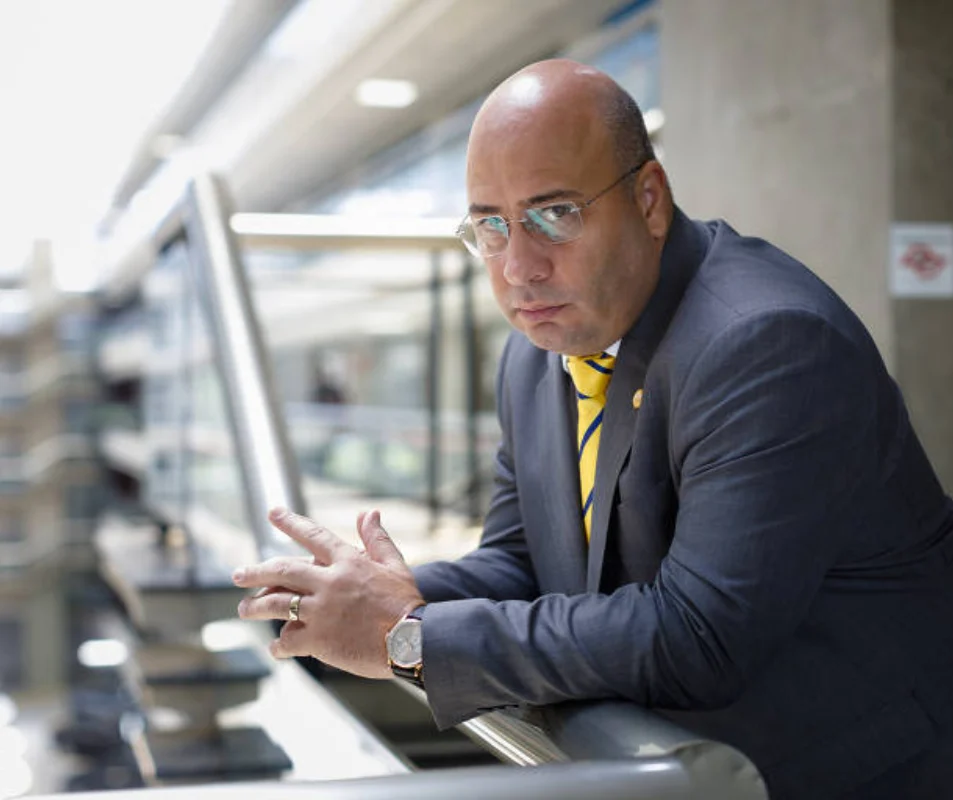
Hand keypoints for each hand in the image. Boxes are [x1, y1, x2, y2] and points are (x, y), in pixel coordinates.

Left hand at [232, 507, 424, 678]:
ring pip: (276, 605)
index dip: (291, 522)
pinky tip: (275, 647)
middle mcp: (329, 582)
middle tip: (237, 574)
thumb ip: (377, 539)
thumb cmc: (405, 602)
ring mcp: (320, 611)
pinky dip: (279, 644)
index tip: (273, 512)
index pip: (313, 536)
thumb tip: (369, 512)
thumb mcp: (394, 564)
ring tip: (243, 609)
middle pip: (282, 571)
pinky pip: (288, 640)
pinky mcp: (318, 640)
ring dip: (255, 607)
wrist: (413, 640)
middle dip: (255, 572)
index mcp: (347, 562)